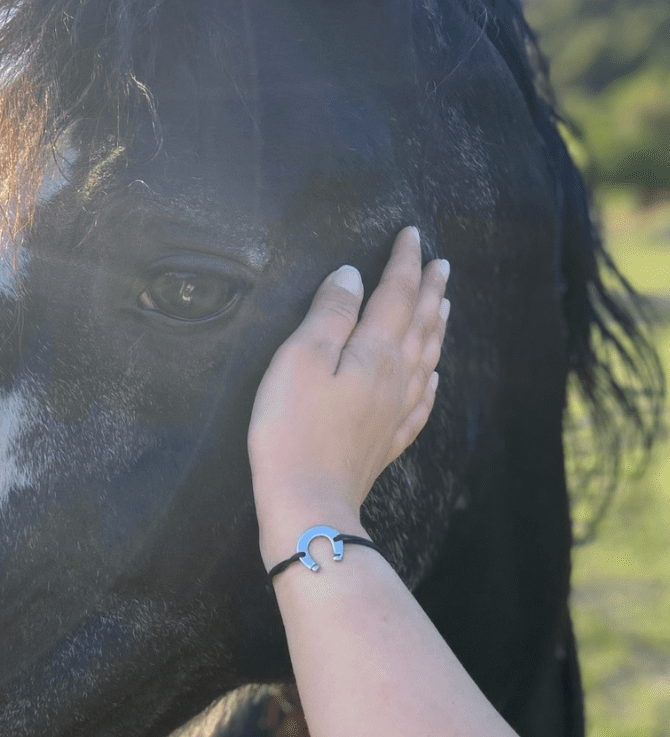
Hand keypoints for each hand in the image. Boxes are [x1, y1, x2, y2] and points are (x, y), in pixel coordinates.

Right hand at [248, 226, 449, 567]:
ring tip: (444, 305)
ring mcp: (395, 412)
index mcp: (375, 352)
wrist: (308, 502)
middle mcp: (395, 378)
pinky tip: (432, 377)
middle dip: (429, 289)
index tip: (412, 234)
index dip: (404, 262)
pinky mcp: (386, 441)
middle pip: (419, 323)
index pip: (395, 294)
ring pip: (426, 358)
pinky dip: (430, 379)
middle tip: (441, 264)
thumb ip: (330, 313)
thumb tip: (353, 275)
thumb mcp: (300, 358)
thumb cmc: (293, 428)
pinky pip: (420, 401)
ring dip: (436, 326)